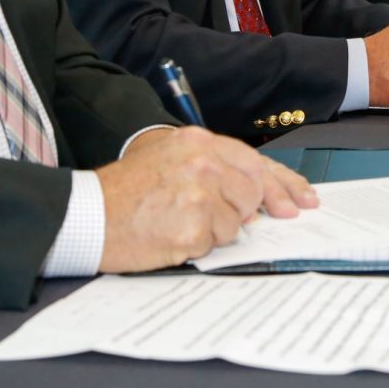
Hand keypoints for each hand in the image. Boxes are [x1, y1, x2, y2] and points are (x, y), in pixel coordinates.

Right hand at [95, 126, 317, 272]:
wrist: (88, 214)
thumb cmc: (124, 191)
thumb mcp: (167, 159)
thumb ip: (211, 167)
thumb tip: (257, 196)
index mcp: (196, 141)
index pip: (254, 162)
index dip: (281, 184)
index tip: (300, 200)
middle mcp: (202, 162)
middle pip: (252, 192)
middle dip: (239, 211)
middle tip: (210, 217)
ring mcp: (199, 194)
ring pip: (235, 223)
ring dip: (212, 230)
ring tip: (174, 220)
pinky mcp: (193, 226)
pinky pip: (214, 244)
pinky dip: (195, 246)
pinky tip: (170, 234)